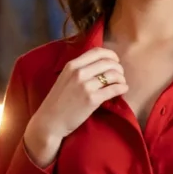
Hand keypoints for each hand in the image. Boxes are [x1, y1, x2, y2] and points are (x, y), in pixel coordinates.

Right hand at [23, 48, 127, 165]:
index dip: (111, 54)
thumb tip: (98, 66)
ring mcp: (85, 86)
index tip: (115, 61)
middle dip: (118, 68)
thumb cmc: (57, 103)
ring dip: (121, 78)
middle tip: (120, 75)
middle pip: (108, 62)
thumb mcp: (64, 79)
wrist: (49, 122)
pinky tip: (123, 90)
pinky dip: (122, 88)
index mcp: (72, 65)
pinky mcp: (92, 99)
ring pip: (113, 75)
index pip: (97, 52)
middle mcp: (79, 72)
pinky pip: (114, 89)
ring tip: (121, 83)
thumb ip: (78, 70)